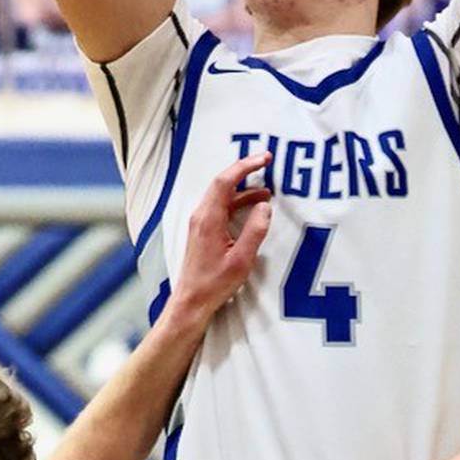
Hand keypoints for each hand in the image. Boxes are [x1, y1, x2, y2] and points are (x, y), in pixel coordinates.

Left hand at [169, 153, 272, 323]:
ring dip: (244, 188)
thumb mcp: (241, 259)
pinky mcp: (203, 230)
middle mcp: (201, 216)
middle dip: (245, 169)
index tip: (264, 159)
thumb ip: (255, 230)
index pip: (225, 182)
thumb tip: (265, 206)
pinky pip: (221, 206)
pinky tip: (254, 206)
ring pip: (222, 194)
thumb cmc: (214, 283)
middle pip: (222, 182)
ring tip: (268, 190)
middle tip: (266, 161)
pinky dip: (238, 201)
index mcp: (209, 219)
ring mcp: (200, 222)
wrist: (192, 300)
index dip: (245, 166)